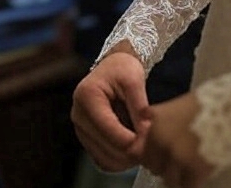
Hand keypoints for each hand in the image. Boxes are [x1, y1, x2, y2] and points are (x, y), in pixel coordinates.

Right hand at [71, 45, 149, 172]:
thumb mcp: (134, 80)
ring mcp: (80, 128)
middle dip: (131, 152)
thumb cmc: (123, 70)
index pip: (109, 128)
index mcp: (87, 96)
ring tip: (145, 150)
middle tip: (153, 150)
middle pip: (106, 148)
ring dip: (126, 160)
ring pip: (104, 159)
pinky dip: (119, 162)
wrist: (112, 68)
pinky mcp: (86, 138)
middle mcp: (78, 114)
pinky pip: (102, 161)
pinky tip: (133, 151)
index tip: (153, 144)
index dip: (132, 141)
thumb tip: (147, 135)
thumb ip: (140, 107)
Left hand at [140, 92, 215, 187]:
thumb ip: (159, 115)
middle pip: (155, 168)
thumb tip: (145, 117)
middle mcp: (163, 142)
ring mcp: (178, 157)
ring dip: (178, 178)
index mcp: (156, 125)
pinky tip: (201, 175)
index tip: (163, 159)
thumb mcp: (179, 104)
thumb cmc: (212, 102)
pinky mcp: (196, 169)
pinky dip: (192, 183)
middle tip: (179, 165)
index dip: (154, 157)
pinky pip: (188, 186)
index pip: (144, 153)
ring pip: (170, 180)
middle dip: (165, 168)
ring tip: (190, 171)